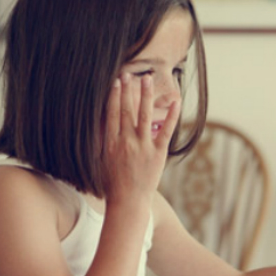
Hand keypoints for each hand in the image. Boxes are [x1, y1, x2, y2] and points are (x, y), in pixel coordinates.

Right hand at [103, 73, 180, 201]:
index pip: (111, 114)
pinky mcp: (157, 153)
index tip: (115, 82)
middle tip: (128, 73)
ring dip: (145, 95)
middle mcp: (125, 141)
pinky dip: (171, 116)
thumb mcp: (100, 162)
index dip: (114, 96)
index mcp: (110, 143)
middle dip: (127, 90)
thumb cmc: (112, 185)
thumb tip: (100, 128)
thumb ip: (102, 144)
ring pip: (144, 115)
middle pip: (126, 110)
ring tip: (147, 78)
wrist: (127, 202)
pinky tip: (175, 102)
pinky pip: (165, 130)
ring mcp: (142, 146)